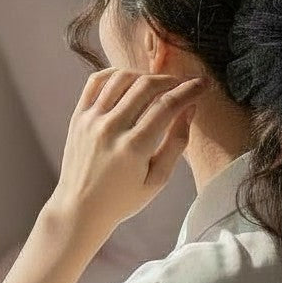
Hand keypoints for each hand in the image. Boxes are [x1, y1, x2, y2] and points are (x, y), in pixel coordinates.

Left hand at [48, 68, 210, 238]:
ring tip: (157, 85)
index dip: (190, 91)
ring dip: (145, 75)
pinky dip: (115, 74)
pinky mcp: (78, 116)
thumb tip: (190, 108)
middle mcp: (110, 129)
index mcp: (133, 148)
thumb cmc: (122, 199)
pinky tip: (130, 81)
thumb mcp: (157, 180)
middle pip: (146, 86)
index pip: (168, 106)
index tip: (203, 85)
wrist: (80, 208)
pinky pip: (96, 81)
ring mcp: (91, 120)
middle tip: (182, 85)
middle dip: (170, 80)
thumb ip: (176, 143)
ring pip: (121, 78)